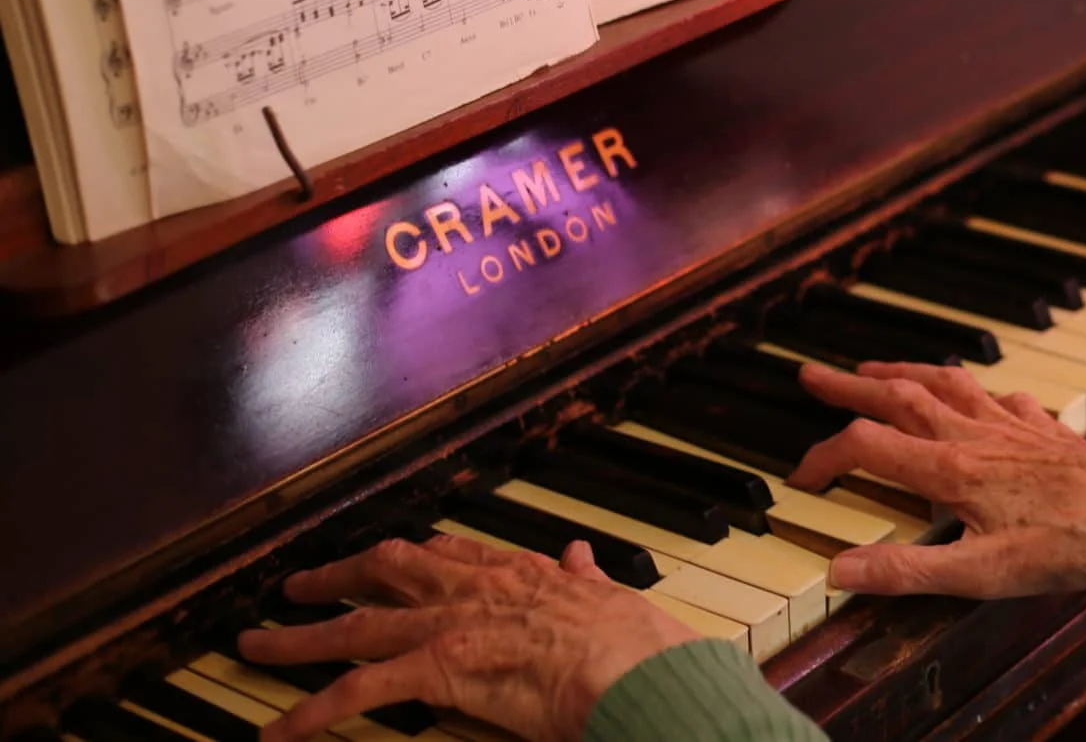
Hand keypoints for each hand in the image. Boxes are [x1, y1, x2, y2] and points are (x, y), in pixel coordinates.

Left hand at [238, 533, 695, 741]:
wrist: (638, 670)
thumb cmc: (636, 645)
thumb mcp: (613, 597)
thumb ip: (587, 578)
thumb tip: (580, 556)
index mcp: (519, 573)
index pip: (449, 553)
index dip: (408, 556)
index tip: (384, 558)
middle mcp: (476, 588)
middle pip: (387, 572)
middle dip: (336, 578)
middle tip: (297, 587)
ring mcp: (452, 625)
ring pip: (356, 625)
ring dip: (299, 637)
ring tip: (256, 644)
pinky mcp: (440, 669)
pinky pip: (360, 689)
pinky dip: (312, 710)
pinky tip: (280, 729)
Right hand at [789, 361, 1085, 597]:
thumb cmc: (1067, 546)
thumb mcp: (981, 575)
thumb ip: (908, 572)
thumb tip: (842, 570)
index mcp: (951, 469)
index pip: (867, 447)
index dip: (823, 459)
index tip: (800, 478)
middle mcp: (974, 434)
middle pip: (897, 397)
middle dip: (849, 388)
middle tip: (811, 376)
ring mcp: (1009, 424)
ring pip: (944, 383)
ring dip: (902, 372)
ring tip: (874, 369)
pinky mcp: (1042, 426)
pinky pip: (997, 394)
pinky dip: (973, 388)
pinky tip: (977, 392)